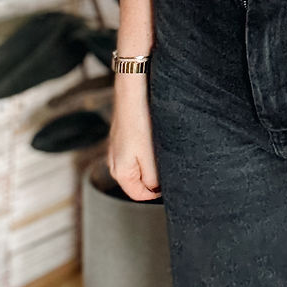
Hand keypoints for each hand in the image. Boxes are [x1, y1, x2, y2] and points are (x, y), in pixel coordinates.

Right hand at [107, 76, 161, 200]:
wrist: (132, 92)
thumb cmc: (140, 121)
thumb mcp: (150, 155)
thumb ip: (152, 178)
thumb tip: (156, 190)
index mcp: (120, 171)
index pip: (139, 194)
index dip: (157, 192)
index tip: (172, 182)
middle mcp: (114, 163)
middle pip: (139, 181)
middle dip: (155, 177)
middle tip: (170, 162)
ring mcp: (117, 149)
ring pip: (140, 166)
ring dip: (153, 162)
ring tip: (164, 148)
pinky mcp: (123, 138)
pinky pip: (138, 152)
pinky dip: (148, 150)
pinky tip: (156, 138)